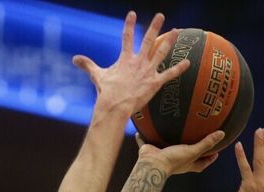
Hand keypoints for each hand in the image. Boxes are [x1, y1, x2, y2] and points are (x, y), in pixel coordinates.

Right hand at [74, 11, 188, 118]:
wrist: (115, 105)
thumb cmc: (107, 92)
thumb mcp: (97, 76)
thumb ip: (88, 65)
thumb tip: (75, 59)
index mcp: (125, 59)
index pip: (127, 37)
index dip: (129, 24)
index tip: (132, 13)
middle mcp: (138, 61)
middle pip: (148, 40)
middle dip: (155, 27)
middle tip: (160, 16)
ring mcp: (148, 71)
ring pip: (161, 52)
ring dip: (170, 41)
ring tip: (177, 31)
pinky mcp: (155, 83)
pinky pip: (169, 74)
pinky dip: (179, 68)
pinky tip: (188, 62)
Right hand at [137, 129, 223, 174]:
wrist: (153, 164)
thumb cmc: (174, 160)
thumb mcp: (193, 151)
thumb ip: (206, 143)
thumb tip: (222, 134)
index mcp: (188, 163)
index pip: (202, 163)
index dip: (210, 159)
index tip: (216, 153)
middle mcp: (176, 161)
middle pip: (187, 156)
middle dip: (192, 150)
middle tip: (198, 140)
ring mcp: (163, 156)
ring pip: (167, 148)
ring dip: (169, 142)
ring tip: (172, 132)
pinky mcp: (150, 151)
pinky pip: (145, 143)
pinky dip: (142, 138)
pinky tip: (140, 130)